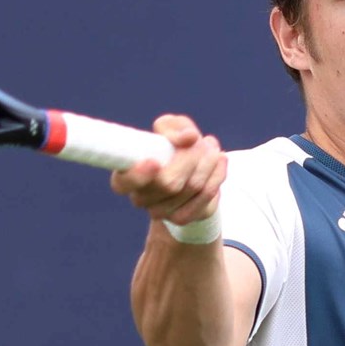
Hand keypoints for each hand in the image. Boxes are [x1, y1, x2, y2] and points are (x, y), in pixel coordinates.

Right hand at [111, 114, 226, 227]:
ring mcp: (160, 212)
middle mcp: (140, 198)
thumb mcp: (170, 128)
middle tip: (202, 141)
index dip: (138, 175)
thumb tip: (189, 138)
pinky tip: (220, 161)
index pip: (124, 182)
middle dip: (191, 157)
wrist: (190, 172)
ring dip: (208, 162)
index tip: (155, 163)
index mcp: (126, 176)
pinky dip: (217, 175)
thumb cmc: (172, 146)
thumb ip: (174, 128)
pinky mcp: (182, 218)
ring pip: (192, 187)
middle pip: (169, 182)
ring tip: (212, 148)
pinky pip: (206, 196)